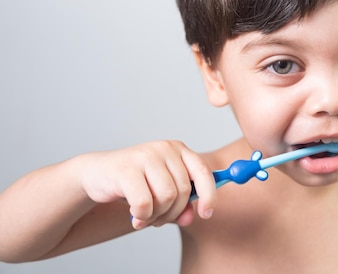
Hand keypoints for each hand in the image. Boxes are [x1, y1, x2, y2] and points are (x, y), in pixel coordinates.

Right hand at [78, 140, 215, 228]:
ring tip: (145, 217)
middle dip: (173, 212)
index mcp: (178, 149)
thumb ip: (180, 205)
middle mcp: (164, 148)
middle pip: (183, 190)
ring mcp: (145, 156)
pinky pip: (144, 203)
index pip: (203, 171)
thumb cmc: (135, 183)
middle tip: (159, 220)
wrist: (97, 174)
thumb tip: (190, 218)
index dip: (209, 194)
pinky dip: (142, 216)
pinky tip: (134, 216)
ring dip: (156, 216)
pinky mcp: (126, 169)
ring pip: (166, 197)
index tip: (206, 214)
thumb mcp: (161, 192)